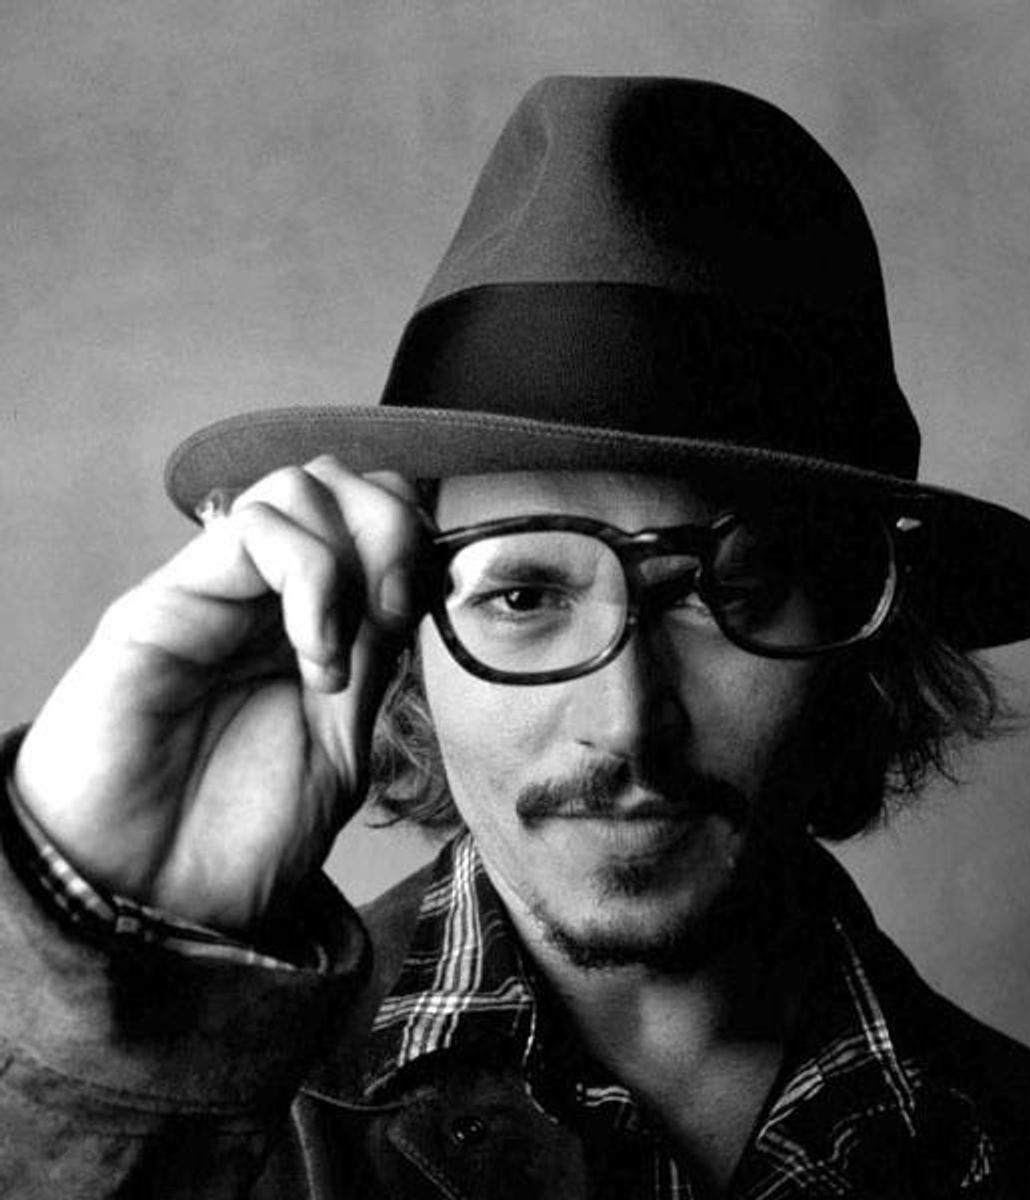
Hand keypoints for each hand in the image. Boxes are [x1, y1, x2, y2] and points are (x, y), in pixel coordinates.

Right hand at [13, 457, 424, 931]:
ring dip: (349, 562)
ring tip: (334, 660)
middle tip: (390, 616)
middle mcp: (265, 594)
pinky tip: (310, 653)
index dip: (415, 547)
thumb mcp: (344, 750)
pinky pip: (253, 528)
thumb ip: (376, 663)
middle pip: (345, 483)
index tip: (421, 616)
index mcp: (314, 622)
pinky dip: (309, 577)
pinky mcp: (165, 600)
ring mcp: (216, 589)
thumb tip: (407, 586)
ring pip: (301, 486)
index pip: (376, 521)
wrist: (152, 897)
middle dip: (392, 532)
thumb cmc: (240, 834)